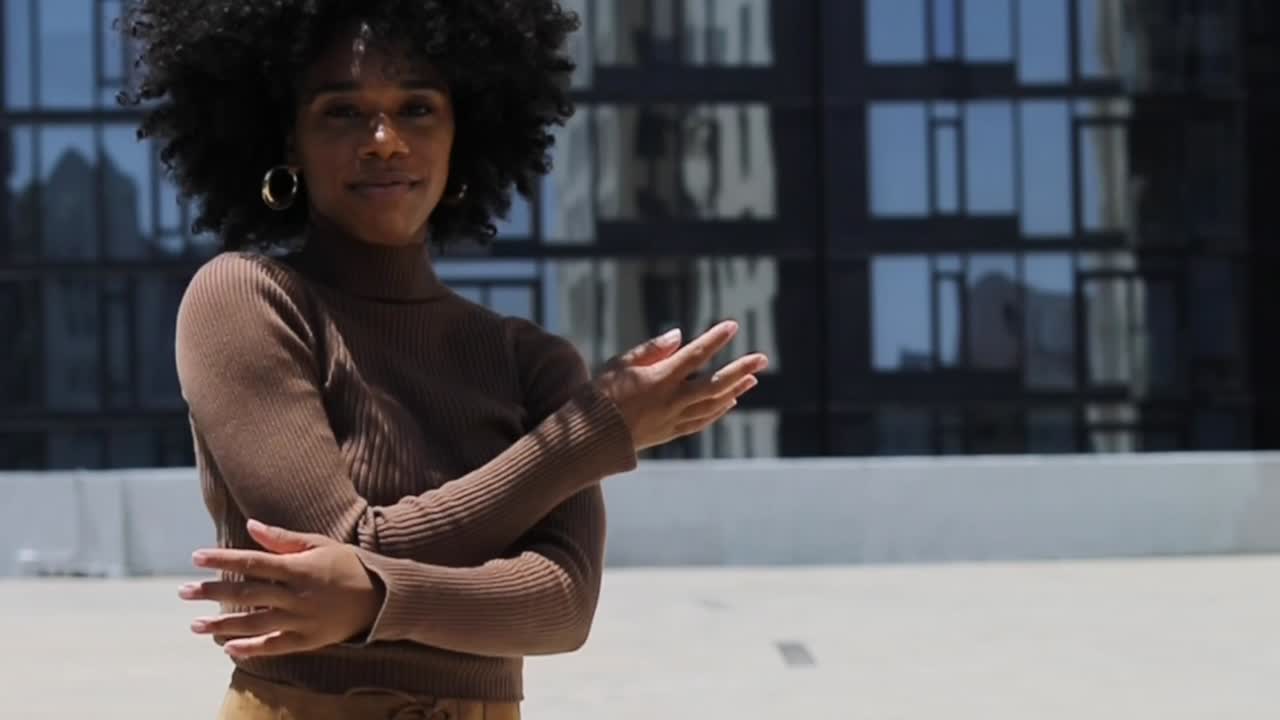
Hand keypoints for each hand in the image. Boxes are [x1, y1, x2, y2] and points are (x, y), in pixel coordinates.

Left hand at [179, 519, 382, 658]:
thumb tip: (251, 525)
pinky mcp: (307, 640)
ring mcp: (301, 620)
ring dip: (222, 624)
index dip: (223, 560)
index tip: (196, 557)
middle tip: (183, 592)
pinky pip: (274, 646)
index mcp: (299, 568)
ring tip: (194, 624)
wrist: (381, 597)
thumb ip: (283, 538)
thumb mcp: (320, 544)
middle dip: (212, 592)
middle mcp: (297, 596)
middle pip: (247, 594)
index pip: (253, 562)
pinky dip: (250, 649)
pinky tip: (227, 648)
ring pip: (254, 624)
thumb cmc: (348, 565)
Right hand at [593, 320, 768, 450]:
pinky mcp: (670, 433)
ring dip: (735, 390)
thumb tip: (680, 336)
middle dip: (741, 369)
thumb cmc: (601, 393)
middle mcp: (672, 401)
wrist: (591, 437)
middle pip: (716, 383)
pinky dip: (719, 411)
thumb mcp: (619, 363)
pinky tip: (729, 401)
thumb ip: (652, 349)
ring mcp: (674, 419)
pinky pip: (702, 421)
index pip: (695, 355)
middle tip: (762, 358)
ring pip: (714, 404)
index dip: (715, 339)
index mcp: (659, 379)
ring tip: (753, 378)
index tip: (732, 326)